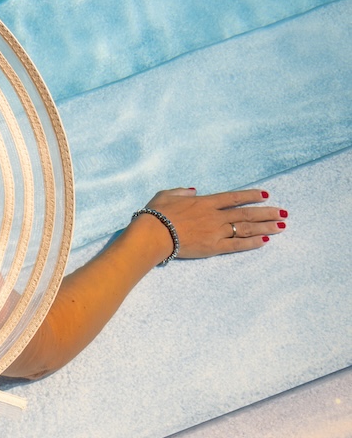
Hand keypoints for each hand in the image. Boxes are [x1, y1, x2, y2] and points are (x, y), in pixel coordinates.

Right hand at [138, 187, 286, 260]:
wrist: (153, 234)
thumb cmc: (156, 214)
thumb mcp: (166, 195)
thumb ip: (181, 192)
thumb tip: (193, 190)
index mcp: (205, 202)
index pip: (234, 197)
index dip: (251, 195)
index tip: (266, 195)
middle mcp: (215, 216)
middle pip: (247, 213)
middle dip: (267, 213)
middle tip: (283, 213)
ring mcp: (216, 232)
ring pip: (246, 228)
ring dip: (265, 227)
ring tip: (281, 226)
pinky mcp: (214, 247)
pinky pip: (237, 245)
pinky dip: (252, 243)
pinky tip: (265, 241)